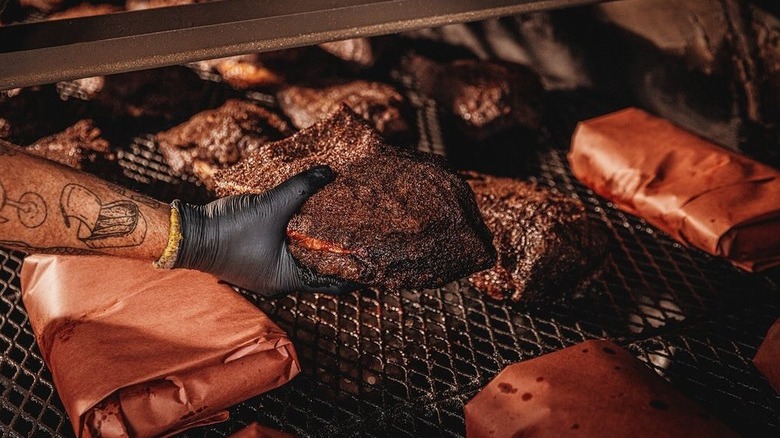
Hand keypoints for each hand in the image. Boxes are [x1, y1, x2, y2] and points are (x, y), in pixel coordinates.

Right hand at [171, 166, 354, 296]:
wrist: (189, 234)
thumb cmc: (230, 230)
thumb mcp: (270, 206)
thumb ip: (301, 188)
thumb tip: (328, 172)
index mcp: (288, 278)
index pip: (333, 282)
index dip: (356, 272)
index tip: (375, 259)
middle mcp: (281, 279)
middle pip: (320, 268)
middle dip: (339, 253)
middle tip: (361, 234)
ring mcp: (268, 269)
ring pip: (303, 258)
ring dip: (318, 242)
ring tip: (340, 223)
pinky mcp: (258, 256)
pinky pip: (287, 249)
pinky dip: (300, 237)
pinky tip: (309, 218)